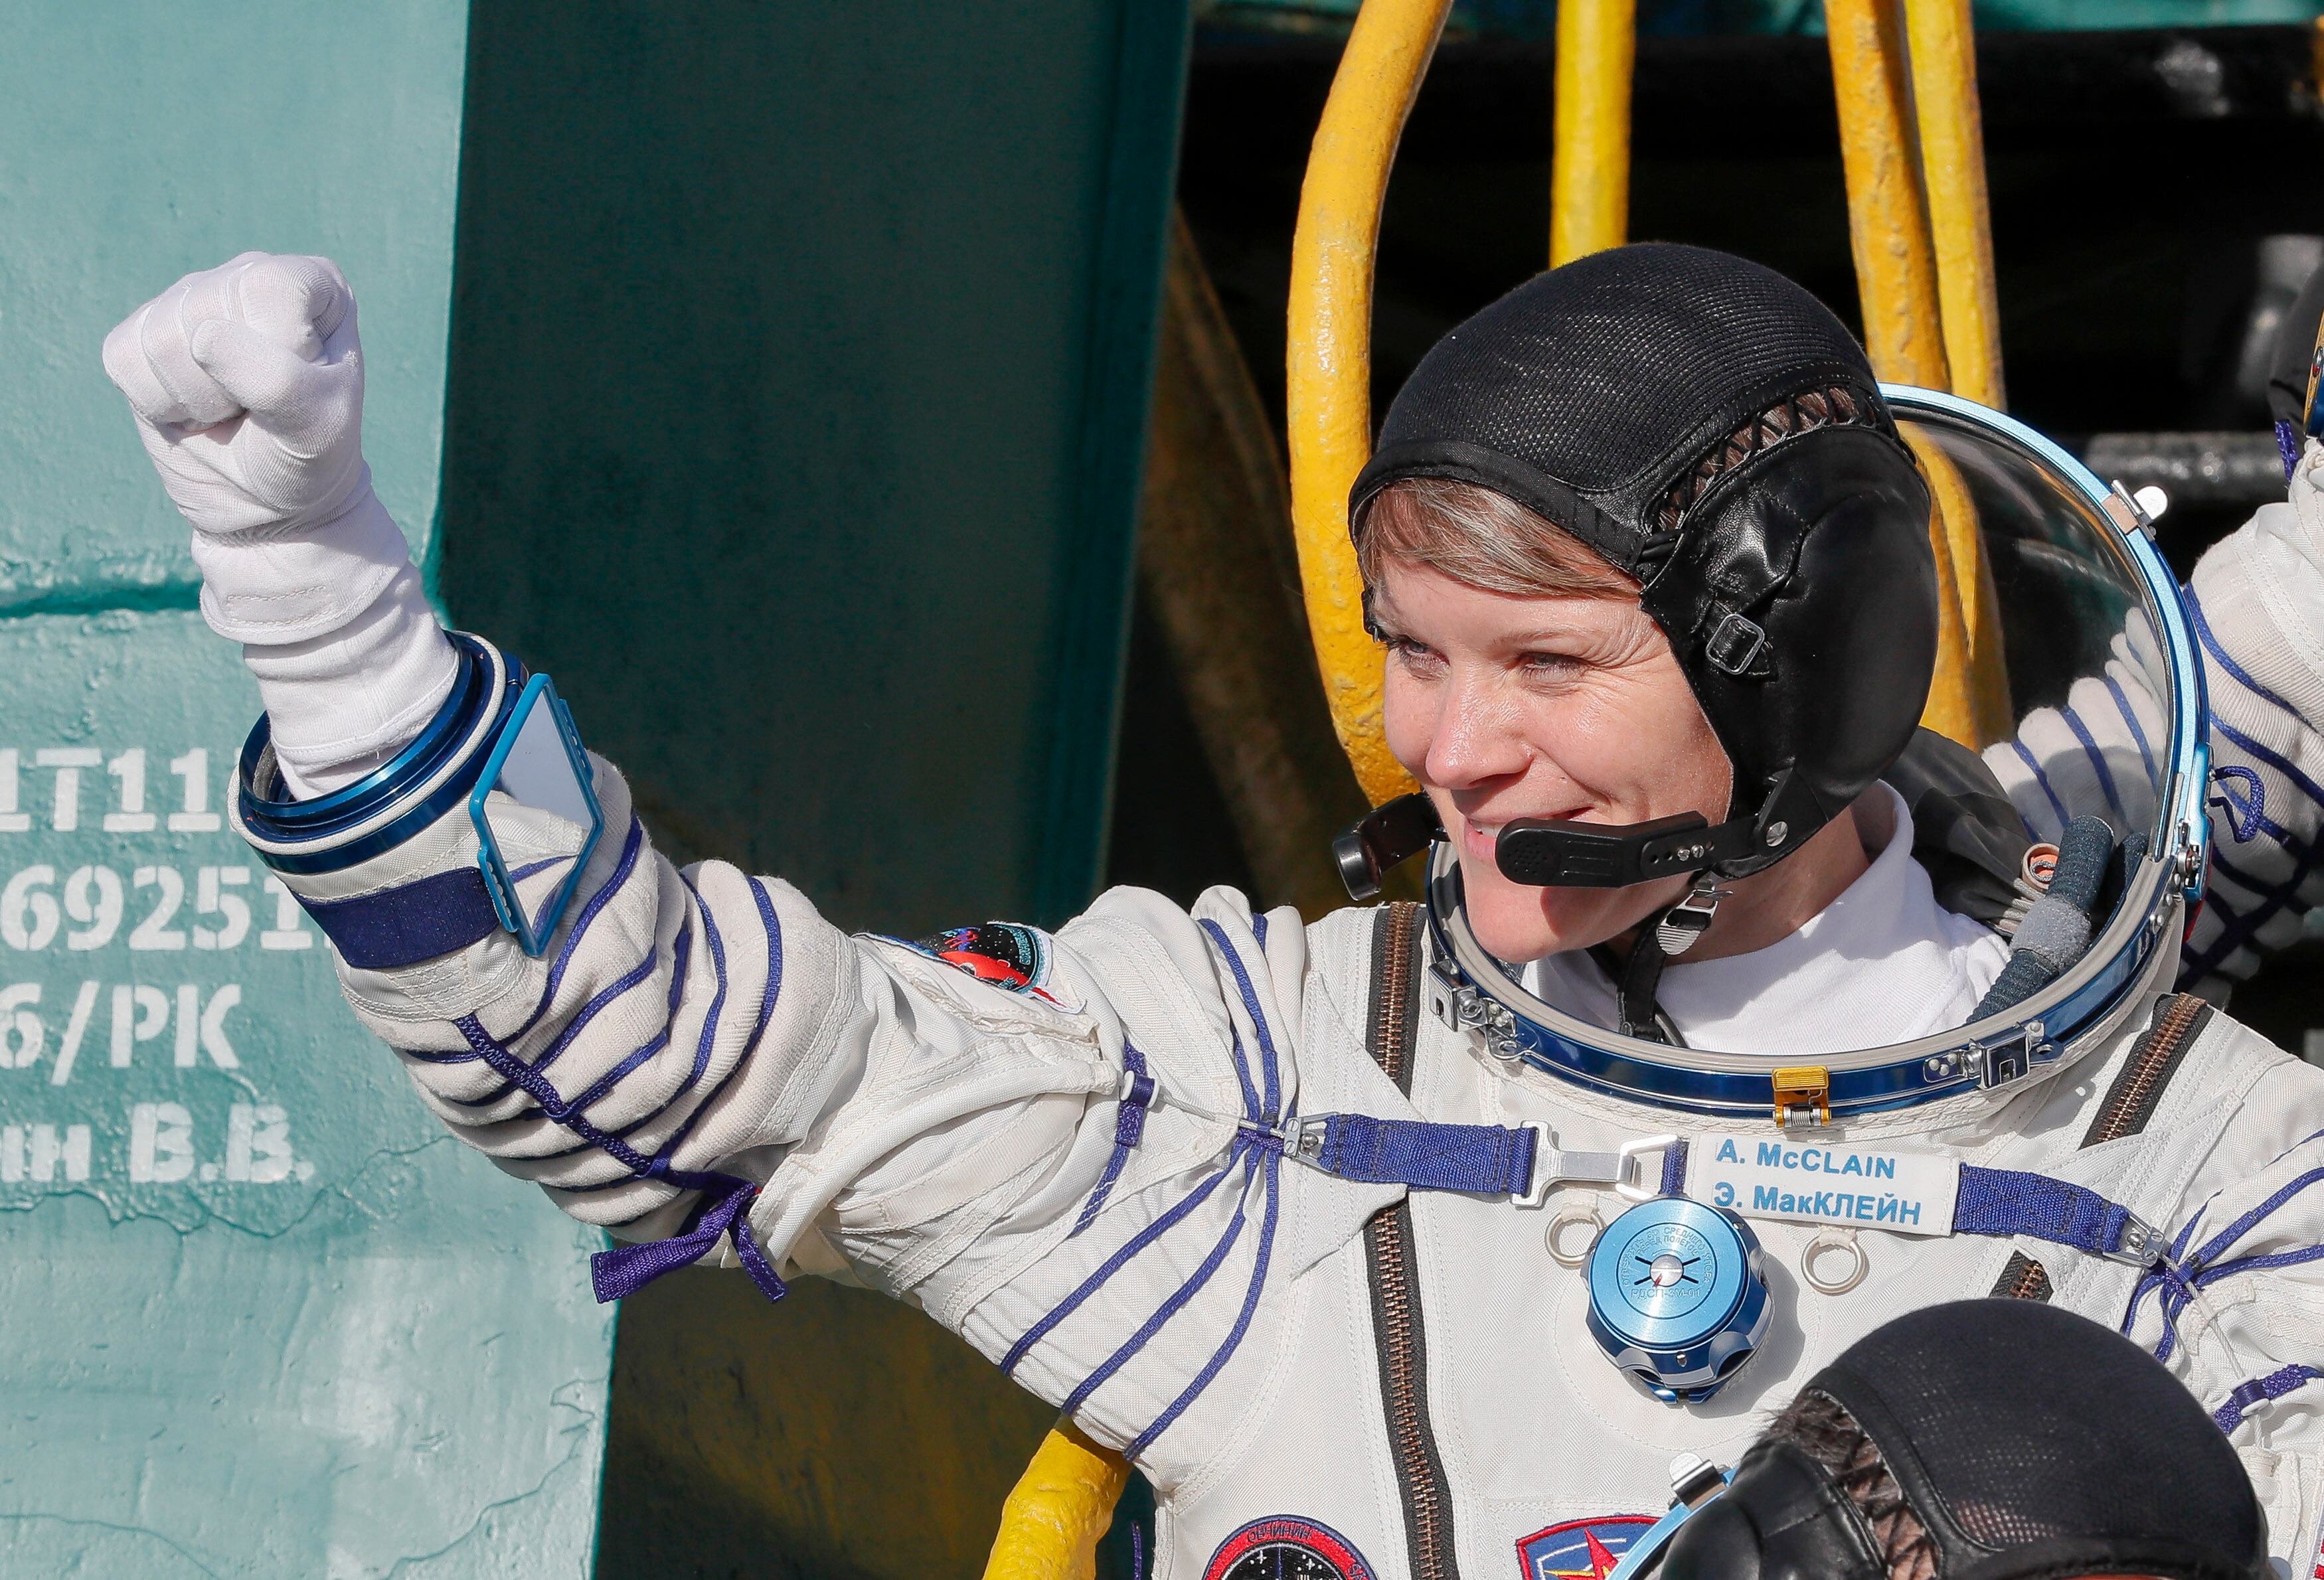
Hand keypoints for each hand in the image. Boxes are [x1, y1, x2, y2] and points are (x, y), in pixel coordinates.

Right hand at [102, 252, 369, 537]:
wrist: (269, 503)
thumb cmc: (310, 458)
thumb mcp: (319, 427)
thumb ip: (278, 380)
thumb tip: (204, 338)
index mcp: (311, 284)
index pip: (269, 288)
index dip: (276, 348)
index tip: (301, 387)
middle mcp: (247, 276)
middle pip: (204, 314)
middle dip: (229, 384)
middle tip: (259, 409)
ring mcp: (190, 298)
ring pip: (158, 339)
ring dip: (194, 399)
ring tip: (229, 410)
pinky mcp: (141, 332)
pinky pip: (122, 358)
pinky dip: (157, 403)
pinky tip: (193, 410)